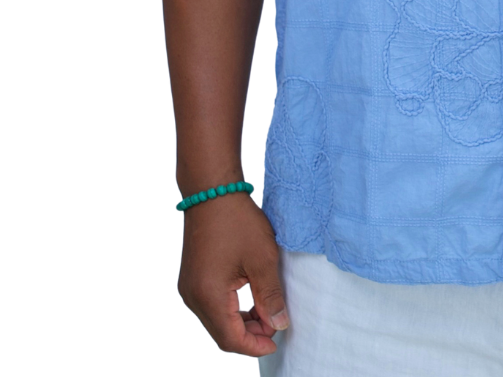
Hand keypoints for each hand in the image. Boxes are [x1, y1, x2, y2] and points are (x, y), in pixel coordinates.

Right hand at [177, 191, 288, 355]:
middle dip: (250, 335)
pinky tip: (249, 301)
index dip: (254, 346)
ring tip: (266, 311)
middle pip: (221, 333)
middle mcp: (193, 297)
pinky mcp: (191, 278)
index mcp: (208, 296)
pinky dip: (231, 309)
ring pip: (216, 320)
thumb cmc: (237, 221)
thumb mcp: (263, 258)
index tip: (276, 342)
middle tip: (276, 324)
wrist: (212, 191)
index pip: (230, 338)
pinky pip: (211, 305)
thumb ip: (270, 296)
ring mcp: (189, 288)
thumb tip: (278, 324)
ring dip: (241, 322)